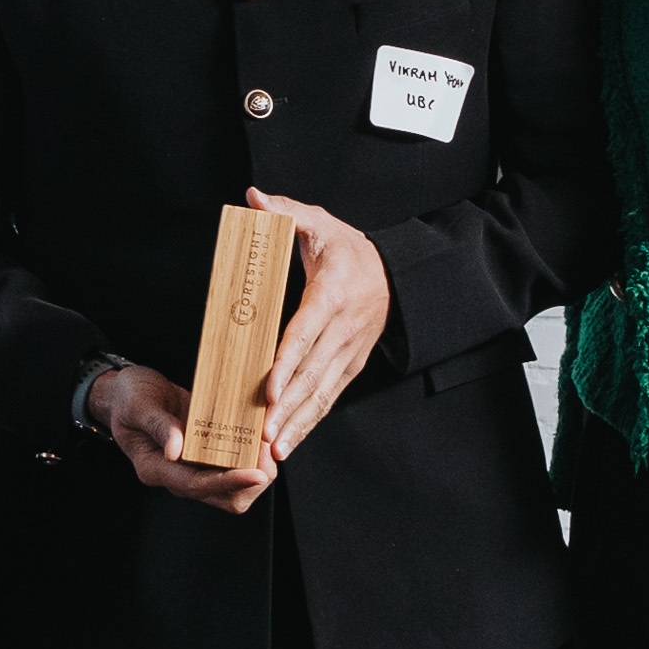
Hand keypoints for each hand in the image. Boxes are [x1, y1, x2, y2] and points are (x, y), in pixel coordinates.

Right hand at [89, 363, 272, 514]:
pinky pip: (234, 465)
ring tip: (264, 439)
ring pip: (235, 486)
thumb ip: (158, 426)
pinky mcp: (206, 456)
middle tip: (265, 449)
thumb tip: (176, 449)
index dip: (229, 482)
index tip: (257, 474)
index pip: (197, 485)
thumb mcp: (138, 405)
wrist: (128, 393)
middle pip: (224, 498)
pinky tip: (258, 432)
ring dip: (255, 468)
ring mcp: (193, 467)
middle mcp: (177, 475)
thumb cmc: (128, 398)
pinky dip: (250, 454)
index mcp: (156, 469)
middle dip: (251, 480)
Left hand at [248, 188, 391, 459]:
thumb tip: (254, 199)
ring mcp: (349, 353)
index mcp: (331, 295)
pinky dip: (309, 423)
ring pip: (322, 394)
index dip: (286, 364)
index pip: (305, 334)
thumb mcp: (319, 222)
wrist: (394, 274)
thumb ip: (286, 211)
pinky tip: (288, 443)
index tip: (269, 390)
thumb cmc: (347, 249)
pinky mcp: (350, 367)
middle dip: (288, 408)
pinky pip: (328, 398)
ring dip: (298, 424)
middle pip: (312, 374)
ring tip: (273, 450)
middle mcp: (343, 330)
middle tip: (263, 433)